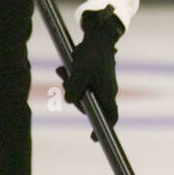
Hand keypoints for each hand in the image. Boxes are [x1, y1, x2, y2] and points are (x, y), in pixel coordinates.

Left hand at [58, 5, 124, 135]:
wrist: (98, 35)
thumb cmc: (92, 53)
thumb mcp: (80, 71)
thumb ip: (75, 88)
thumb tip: (70, 101)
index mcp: (107, 92)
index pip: (110, 116)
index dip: (103, 129)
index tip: (93, 138)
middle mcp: (106, 90)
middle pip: (90, 105)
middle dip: (75, 97)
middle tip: (65, 81)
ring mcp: (101, 84)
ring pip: (83, 93)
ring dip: (70, 84)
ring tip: (62, 70)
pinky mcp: (95, 77)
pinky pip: (82, 84)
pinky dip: (72, 79)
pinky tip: (64, 68)